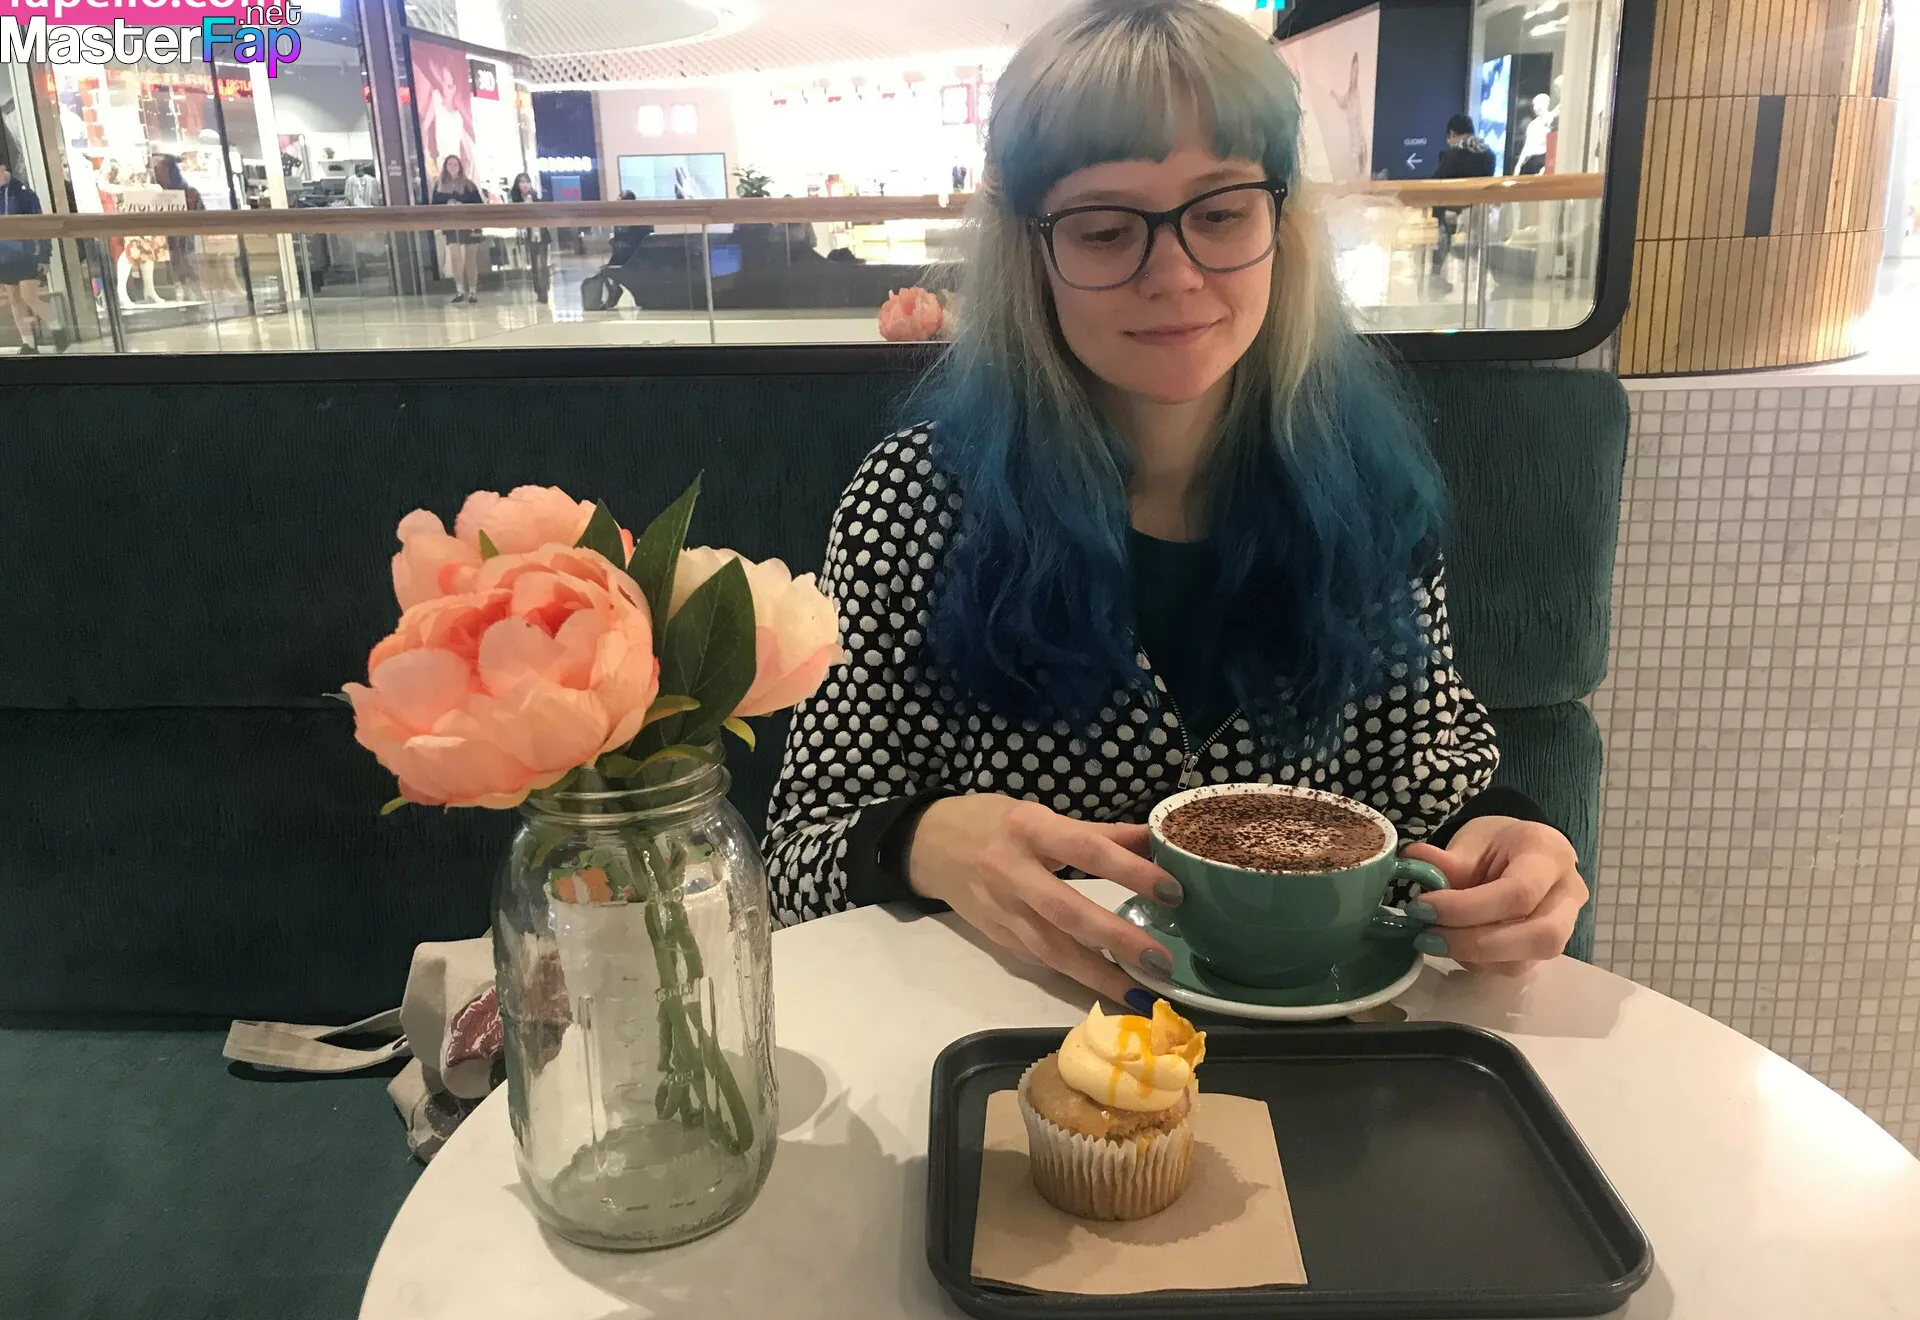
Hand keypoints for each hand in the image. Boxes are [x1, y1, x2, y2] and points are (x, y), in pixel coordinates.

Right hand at [909, 794, 1181, 1003]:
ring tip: (1139, 994)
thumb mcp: (1040, 814)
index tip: (1172, 891)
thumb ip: (1097, 831)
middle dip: (1116, 939)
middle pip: (1067, 912)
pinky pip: (1040, 959)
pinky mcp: (997, 937)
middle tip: (1160, 960)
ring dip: (1098, 975)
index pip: (1086, 850)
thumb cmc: (991, 822)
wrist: (927, 845)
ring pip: (1051, 950)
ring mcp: (1000, 910)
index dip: (1129, 871)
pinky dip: (1074, 975)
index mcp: (1028, 829)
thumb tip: (1155, 839)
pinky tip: (1105, 987)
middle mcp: (1011, 872)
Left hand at [1402, 816, 1587, 975]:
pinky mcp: (1549, 950)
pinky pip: (1517, 967)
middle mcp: (1568, 893)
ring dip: (1474, 958)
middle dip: (1476, 944)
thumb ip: (1447, 860)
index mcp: (1550, 854)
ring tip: (1434, 940)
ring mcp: (1566, 925)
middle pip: (1538, 937)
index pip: (1519, 892)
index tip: (1422, 907)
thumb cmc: (1497, 843)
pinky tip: (1454, 946)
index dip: (1467, 908)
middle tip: (1427, 937)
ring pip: (1529, 960)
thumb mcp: (1473, 841)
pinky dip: (1479, 963)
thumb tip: (1413, 863)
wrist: (1521, 852)